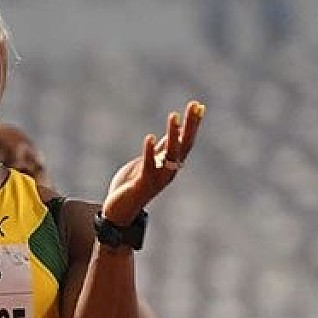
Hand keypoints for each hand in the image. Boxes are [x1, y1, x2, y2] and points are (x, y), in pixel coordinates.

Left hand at [101, 101, 203, 223]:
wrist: (120, 212)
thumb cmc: (134, 186)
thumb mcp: (150, 162)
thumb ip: (162, 149)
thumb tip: (174, 132)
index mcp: (170, 165)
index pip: (186, 142)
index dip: (192, 124)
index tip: (198, 105)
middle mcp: (168, 172)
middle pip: (183, 146)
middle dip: (189, 126)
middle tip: (194, 106)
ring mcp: (157, 179)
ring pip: (170, 155)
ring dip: (173, 135)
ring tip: (174, 116)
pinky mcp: (142, 184)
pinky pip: (148, 166)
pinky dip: (150, 152)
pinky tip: (150, 137)